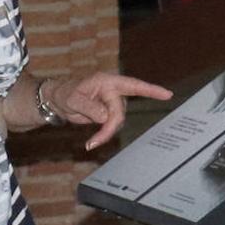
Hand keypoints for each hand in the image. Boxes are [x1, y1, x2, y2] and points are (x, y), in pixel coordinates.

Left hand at [45, 73, 171, 150]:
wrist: (57, 100)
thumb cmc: (65, 94)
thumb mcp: (73, 100)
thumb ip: (89, 107)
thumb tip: (105, 116)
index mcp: (107, 82)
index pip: (132, 85)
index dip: (151, 90)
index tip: (167, 94)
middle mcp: (112, 90)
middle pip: (120, 112)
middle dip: (110, 128)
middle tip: (94, 142)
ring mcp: (111, 102)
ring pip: (117, 121)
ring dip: (106, 133)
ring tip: (91, 142)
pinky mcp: (108, 112)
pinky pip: (112, 125)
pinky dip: (104, 134)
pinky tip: (92, 142)